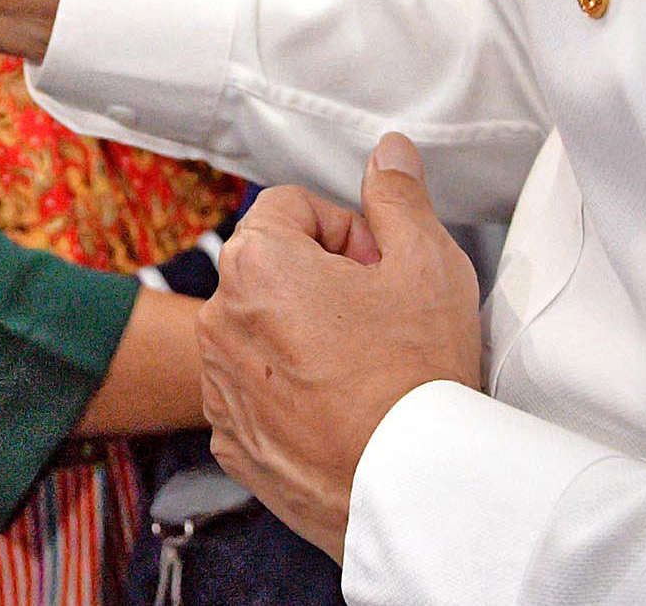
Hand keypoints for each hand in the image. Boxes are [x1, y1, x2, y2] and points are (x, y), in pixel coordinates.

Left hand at [201, 134, 483, 556]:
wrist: (409, 493)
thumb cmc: (417, 378)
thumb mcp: (427, 263)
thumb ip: (399, 197)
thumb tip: (388, 153)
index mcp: (256, 262)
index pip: (291, 206)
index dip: (348, 231)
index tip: (382, 269)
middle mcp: (219, 319)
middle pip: (272, 268)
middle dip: (325, 281)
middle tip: (382, 318)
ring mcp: (218, 385)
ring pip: (262, 331)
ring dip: (304, 336)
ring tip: (365, 370)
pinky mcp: (230, 439)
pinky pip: (256, 392)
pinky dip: (290, 394)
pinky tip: (342, 411)